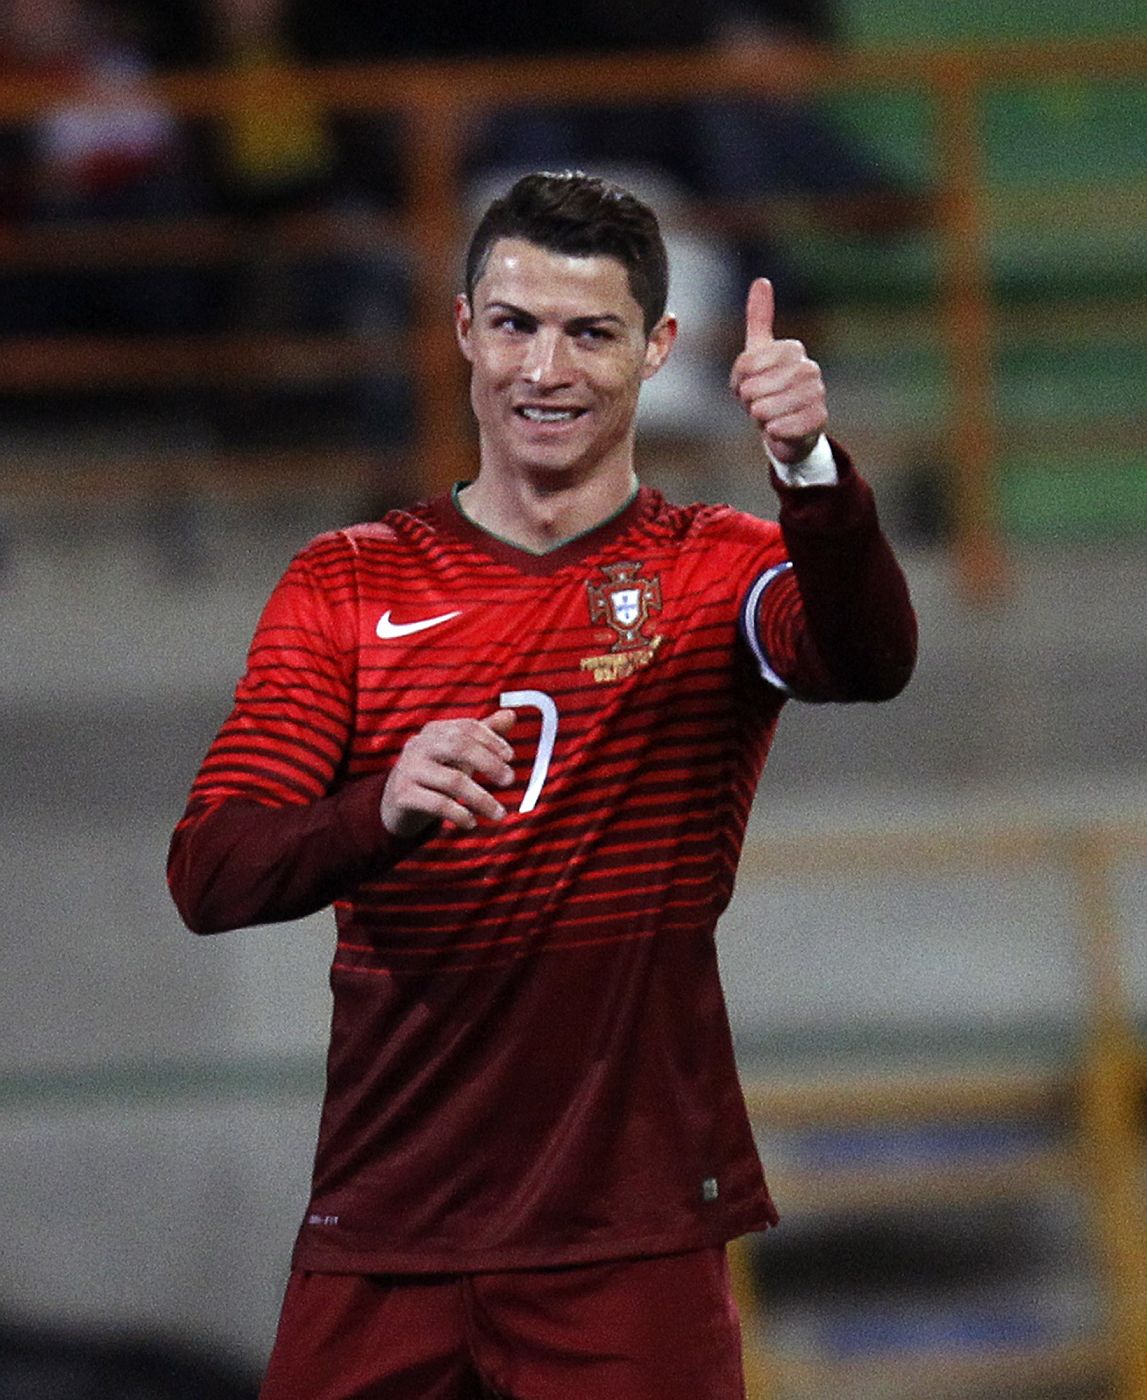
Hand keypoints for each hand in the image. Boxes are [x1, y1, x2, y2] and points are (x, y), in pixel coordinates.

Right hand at [381, 708, 515, 837]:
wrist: (395, 803)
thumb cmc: (434, 774)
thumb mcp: (459, 755)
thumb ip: (484, 736)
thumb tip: (510, 715)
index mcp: (435, 731)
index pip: (467, 727)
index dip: (491, 739)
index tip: (510, 757)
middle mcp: (420, 745)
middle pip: (460, 747)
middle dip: (489, 763)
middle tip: (510, 780)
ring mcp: (409, 769)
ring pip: (452, 780)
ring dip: (481, 798)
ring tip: (499, 814)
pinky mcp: (403, 795)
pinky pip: (438, 803)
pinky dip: (459, 814)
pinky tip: (471, 822)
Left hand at [729, 278, 827, 464]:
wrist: (789, 428)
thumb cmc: (770, 390)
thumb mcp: (759, 355)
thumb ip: (759, 319)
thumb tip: (762, 281)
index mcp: (792, 350)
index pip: (746, 364)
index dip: (739, 382)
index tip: (748, 385)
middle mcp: (809, 368)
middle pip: (753, 388)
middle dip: (749, 401)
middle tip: (760, 403)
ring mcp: (818, 394)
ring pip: (765, 409)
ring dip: (760, 417)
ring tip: (771, 415)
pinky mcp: (820, 420)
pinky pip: (780, 428)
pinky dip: (773, 432)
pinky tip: (780, 428)